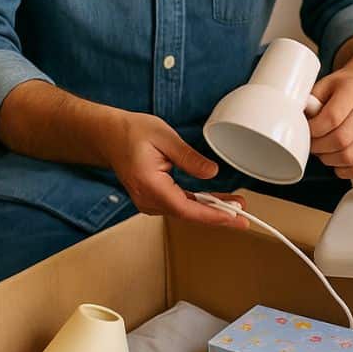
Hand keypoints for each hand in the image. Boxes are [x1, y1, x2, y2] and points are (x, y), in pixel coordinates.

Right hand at [100, 111, 248, 228]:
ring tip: (236, 205)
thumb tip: (212, 173)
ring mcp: (148, 202)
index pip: (186, 208)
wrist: (108, 136)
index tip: (233, 218)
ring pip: (186, 211)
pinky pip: (180, 205)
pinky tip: (217, 202)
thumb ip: (189, 157)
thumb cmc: (131, 133)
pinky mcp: (153, 199)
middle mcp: (147, 199)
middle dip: (218, 215)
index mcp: (149, 185)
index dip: (212, 215)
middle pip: (188, 214)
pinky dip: (200, 204)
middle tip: (244, 216)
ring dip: (211, 210)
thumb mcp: (164, 137)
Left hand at [307, 33, 352, 178]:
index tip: (306, 128)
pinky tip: (335, 158)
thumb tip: (294, 117)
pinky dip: (343, 169)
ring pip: (349, 157)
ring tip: (322, 148)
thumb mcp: (326, 83)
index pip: (333, 117)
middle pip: (341, 140)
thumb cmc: (347, 85)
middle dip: (318, 146)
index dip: (314, 128)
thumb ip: (311, 99)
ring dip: (328, 158)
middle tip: (312, 140)